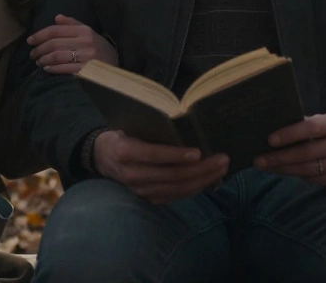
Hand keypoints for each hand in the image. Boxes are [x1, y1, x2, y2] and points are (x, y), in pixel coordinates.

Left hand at [26, 14, 117, 73]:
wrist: (116, 65)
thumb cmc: (98, 47)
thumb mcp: (88, 32)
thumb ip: (72, 24)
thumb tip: (56, 18)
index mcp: (84, 30)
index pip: (56, 30)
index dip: (40, 35)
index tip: (30, 41)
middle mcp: (85, 42)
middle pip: (54, 44)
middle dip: (39, 49)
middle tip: (32, 54)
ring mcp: (86, 57)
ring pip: (56, 56)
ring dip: (43, 60)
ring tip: (38, 62)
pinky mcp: (87, 70)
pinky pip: (64, 69)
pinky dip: (52, 69)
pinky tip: (47, 69)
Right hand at [92, 130, 228, 204]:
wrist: (103, 158)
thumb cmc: (123, 135)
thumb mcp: (131, 127)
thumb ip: (153, 130)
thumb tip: (186, 124)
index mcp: (125, 152)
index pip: (155, 155)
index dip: (177, 155)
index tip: (198, 152)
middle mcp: (132, 175)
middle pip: (172, 176)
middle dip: (201, 169)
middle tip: (222, 159)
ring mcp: (141, 191)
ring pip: (178, 188)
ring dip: (203, 180)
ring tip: (221, 168)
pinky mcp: (149, 199)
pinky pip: (177, 195)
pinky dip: (195, 188)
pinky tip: (210, 179)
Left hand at [252, 113, 325, 187]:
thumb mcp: (323, 120)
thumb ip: (303, 124)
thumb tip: (271, 132)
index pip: (312, 128)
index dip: (289, 134)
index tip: (269, 140)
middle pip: (307, 153)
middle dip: (279, 158)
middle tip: (258, 160)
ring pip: (309, 170)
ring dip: (284, 169)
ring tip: (266, 167)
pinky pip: (316, 180)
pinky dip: (298, 176)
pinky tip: (284, 171)